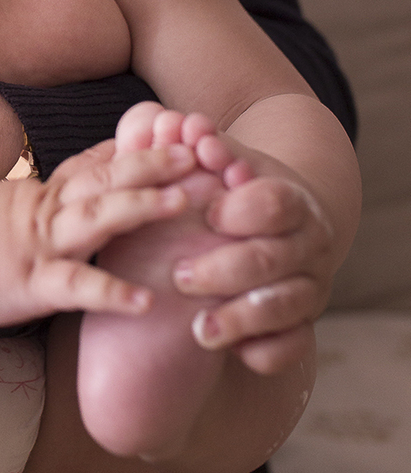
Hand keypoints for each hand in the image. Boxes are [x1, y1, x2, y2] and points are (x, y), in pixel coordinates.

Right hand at [0, 140, 207, 325]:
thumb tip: (119, 149)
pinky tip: (144, 302)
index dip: (150, 148)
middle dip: (156, 165)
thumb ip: (74, 177)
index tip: (192, 136)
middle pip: (108, 179)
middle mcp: (52, 210)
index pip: (107, 162)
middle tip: (201, 153)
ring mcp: (42, 245)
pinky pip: (75, 287)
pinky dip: (110, 293)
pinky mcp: (32, 283)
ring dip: (140, 208)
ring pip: (95, 219)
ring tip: (182, 204)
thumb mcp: (29, 197)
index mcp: (54, 192)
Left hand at [114, 100, 333, 375]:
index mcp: (290, 198)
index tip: (207, 213)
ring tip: (199, 329)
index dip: (242, 209)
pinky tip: (232, 351)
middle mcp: (308, 244)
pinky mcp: (300, 326)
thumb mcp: (213, 162)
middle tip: (181, 276)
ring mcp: (307, 287)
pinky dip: (264, 351)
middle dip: (226, 269)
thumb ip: (185, 143)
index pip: (277, 202)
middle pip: (275, 259)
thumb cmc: (226, 190)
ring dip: (240, 318)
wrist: (270, 226)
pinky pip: (291, 346)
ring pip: (286, 308)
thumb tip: (165, 122)